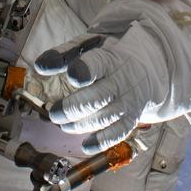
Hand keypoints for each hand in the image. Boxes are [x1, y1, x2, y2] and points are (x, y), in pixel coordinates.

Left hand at [34, 24, 166, 152]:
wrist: (149, 64)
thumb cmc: (111, 53)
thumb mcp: (90, 45)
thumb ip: (64, 53)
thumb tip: (40, 66)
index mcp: (110, 58)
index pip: (98, 64)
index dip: (85, 71)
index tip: (72, 76)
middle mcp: (121, 81)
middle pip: (98, 98)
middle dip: (72, 108)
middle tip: (54, 113)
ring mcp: (128, 101)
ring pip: (104, 118)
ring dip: (79, 125)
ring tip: (63, 124)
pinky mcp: (131, 118)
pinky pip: (118, 133)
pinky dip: (101, 142)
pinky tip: (85, 145)